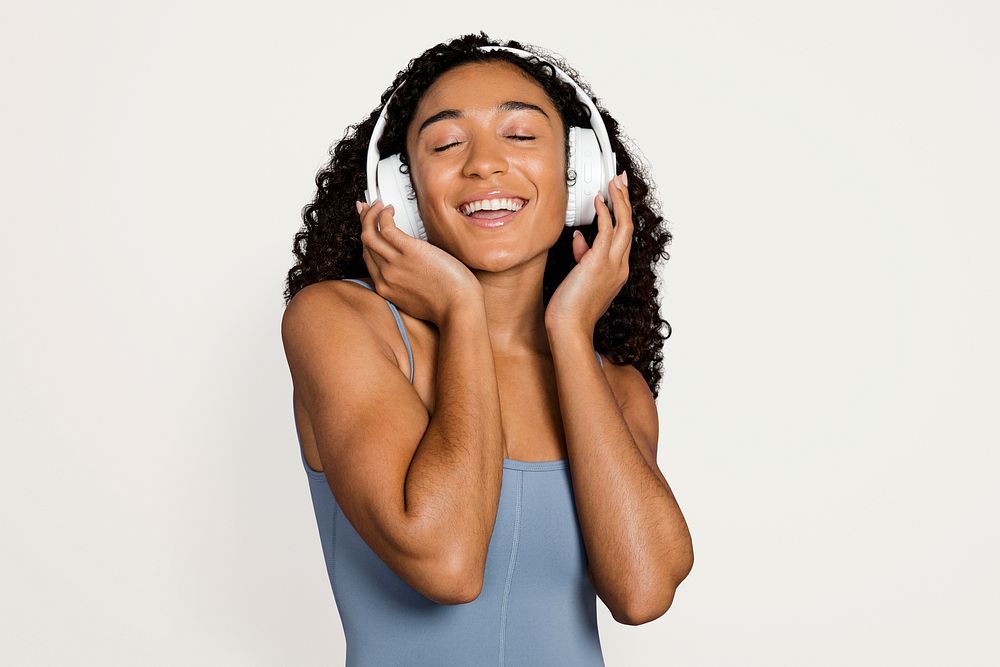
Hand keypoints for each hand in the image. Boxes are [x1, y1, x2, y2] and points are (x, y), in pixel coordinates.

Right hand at [357, 200, 481, 324]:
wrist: (459, 309)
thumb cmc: (448, 304)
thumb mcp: (418, 299)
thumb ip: (407, 285)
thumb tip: (412, 269)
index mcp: (387, 289)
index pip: (369, 258)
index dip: (367, 239)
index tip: (368, 227)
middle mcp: (386, 277)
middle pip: (366, 244)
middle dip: (365, 222)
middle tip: (369, 209)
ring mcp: (395, 265)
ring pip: (370, 234)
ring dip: (371, 215)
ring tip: (380, 205)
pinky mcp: (408, 252)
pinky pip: (386, 228)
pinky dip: (384, 215)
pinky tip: (390, 210)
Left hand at [543, 171, 632, 333]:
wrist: (570, 327)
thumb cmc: (571, 310)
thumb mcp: (580, 279)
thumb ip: (583, 257)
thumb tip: (579, 239)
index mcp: (617, 272)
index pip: (623, 237)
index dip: (621, 215)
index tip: (617, 198)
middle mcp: (620, 266)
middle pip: (629, 226)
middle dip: (625, 200)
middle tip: (620, 180)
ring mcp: (613, 264)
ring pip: (624, 224)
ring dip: (619, 200)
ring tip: (614, 182)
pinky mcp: (600, 262)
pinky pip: (607, 230)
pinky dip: (605, 212)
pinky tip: (598, 200)